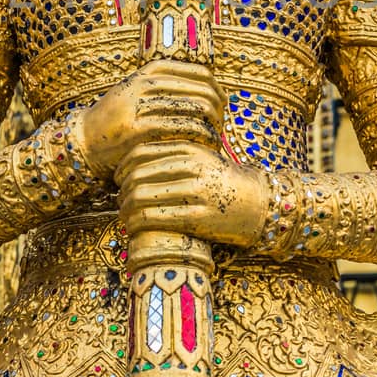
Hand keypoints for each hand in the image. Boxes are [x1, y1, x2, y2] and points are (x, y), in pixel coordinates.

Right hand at [78, 60, 224, 178]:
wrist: (83, 142)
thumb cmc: (118, 121)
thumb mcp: (139, 94)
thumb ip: (169, 88)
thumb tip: (214, 91)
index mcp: (149, 71)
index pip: (201, 73)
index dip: (218, 91)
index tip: (222, 108)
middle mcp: (145, 83)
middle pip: (202, 90)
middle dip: (219, 110)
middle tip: (221, 127)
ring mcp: (140, 105)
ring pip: (195, 109)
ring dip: (212, 126)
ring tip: (215, 139)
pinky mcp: (137, 130)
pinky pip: (181, 129)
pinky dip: (199, 138)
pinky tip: (204, 148)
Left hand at [116, 142, 269, 249]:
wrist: (259, 203)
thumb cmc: (224, 181)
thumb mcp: (202, 156)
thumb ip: (174, 153)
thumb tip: (133, 160)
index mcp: (190, 148)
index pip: (140, 152)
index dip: (122, 167)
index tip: (118, 179)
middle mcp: (191, 167)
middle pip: (137, 175)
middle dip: (121, 190)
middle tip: (119, 200)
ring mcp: (195, 192)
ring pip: (141, 196)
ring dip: (125, 209)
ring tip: (124, 215)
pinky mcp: (197, 217)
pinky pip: (153, 218)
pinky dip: (136, 223)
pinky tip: (133, 227)